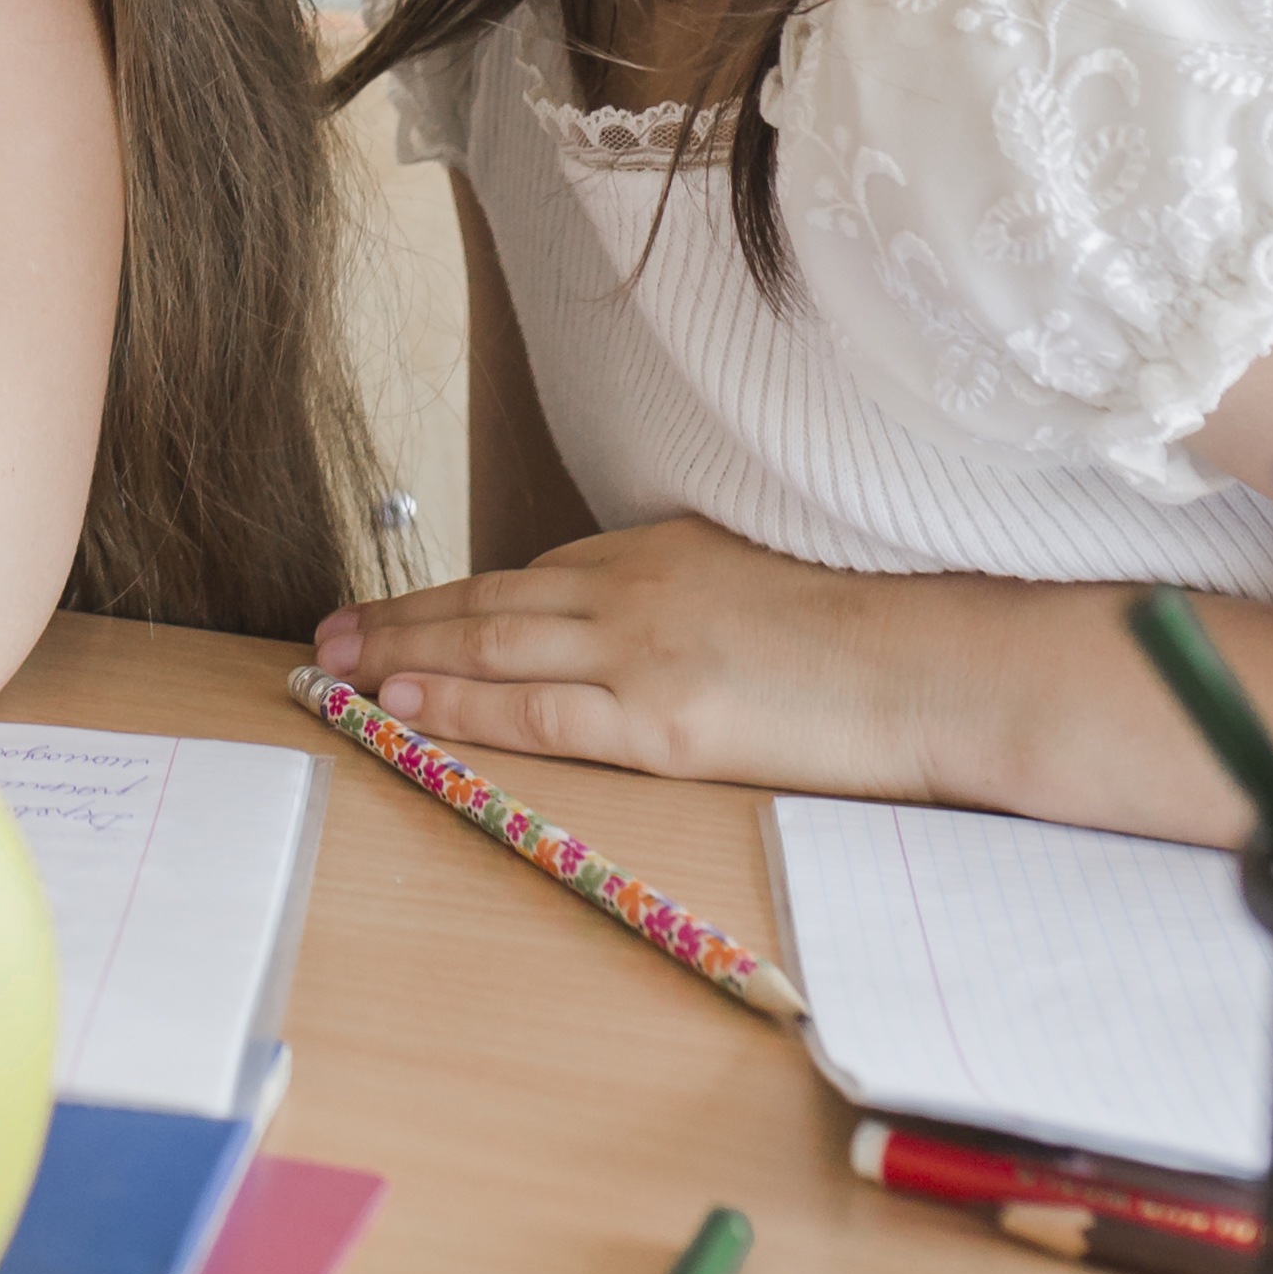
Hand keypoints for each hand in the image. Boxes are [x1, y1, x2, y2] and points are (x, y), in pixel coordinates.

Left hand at [310, 514, 985, 802]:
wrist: (943, 665)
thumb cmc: (875, 634)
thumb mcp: (763, 582)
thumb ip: (688, 596)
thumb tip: (640, 631)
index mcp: (660, 551)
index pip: (533, 577)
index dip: (456, 598)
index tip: (402, 611)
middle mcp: (634, 591)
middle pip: (489, 601)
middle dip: (401, 618)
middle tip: (329, 635)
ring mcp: (641, 654)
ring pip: (490, 647)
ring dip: (404, 657)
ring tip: (337, 671)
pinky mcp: (661, 721)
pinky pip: (534, 713)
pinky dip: (458, 707)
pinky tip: (404, 707)